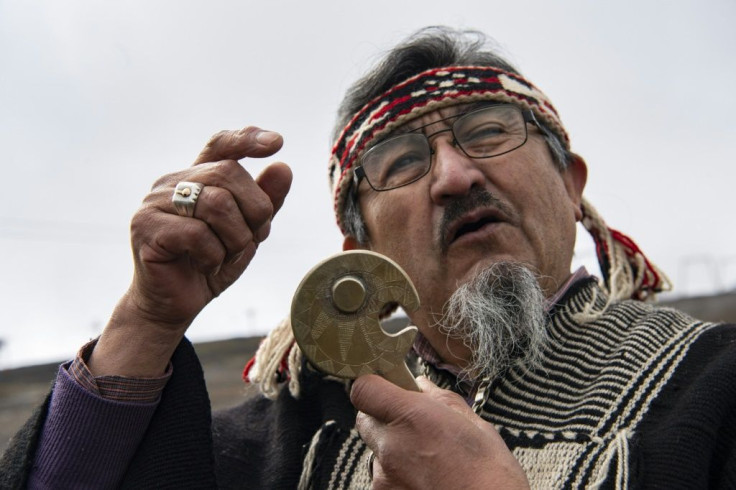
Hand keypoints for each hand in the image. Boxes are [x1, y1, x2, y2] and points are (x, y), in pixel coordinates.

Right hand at [89, 127, 291, 375]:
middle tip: (251, 240)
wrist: (175, 305)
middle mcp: (172, 182)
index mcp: (196, 177)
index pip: (222, 144)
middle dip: (255, 210)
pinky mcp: (145, 227)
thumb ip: (265, 202)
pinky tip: (205, 265)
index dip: (248, 139)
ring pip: (217, 203)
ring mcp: (154, 202)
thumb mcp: (248, 232)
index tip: (278, 143)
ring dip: (236, 238)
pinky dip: (214, 255)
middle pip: (229, 174)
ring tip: (226, 255)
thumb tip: (284, 167)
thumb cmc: (210, 264)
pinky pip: (197, 233)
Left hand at [351, 375, 528, 489]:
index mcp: (411, 417)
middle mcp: (391, 446)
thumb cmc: (491, 474)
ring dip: (395, 452)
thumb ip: (441, 400)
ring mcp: (384, 476)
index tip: (388, 391)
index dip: (373, 388)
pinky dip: (399, 477)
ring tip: (429, 463)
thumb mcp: (475, 426)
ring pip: (377, 452)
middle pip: (366, 421)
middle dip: (384, 419)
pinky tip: (426, 482)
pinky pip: (384, 478)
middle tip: (414, 429)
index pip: (364, 390)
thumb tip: (423, 384)